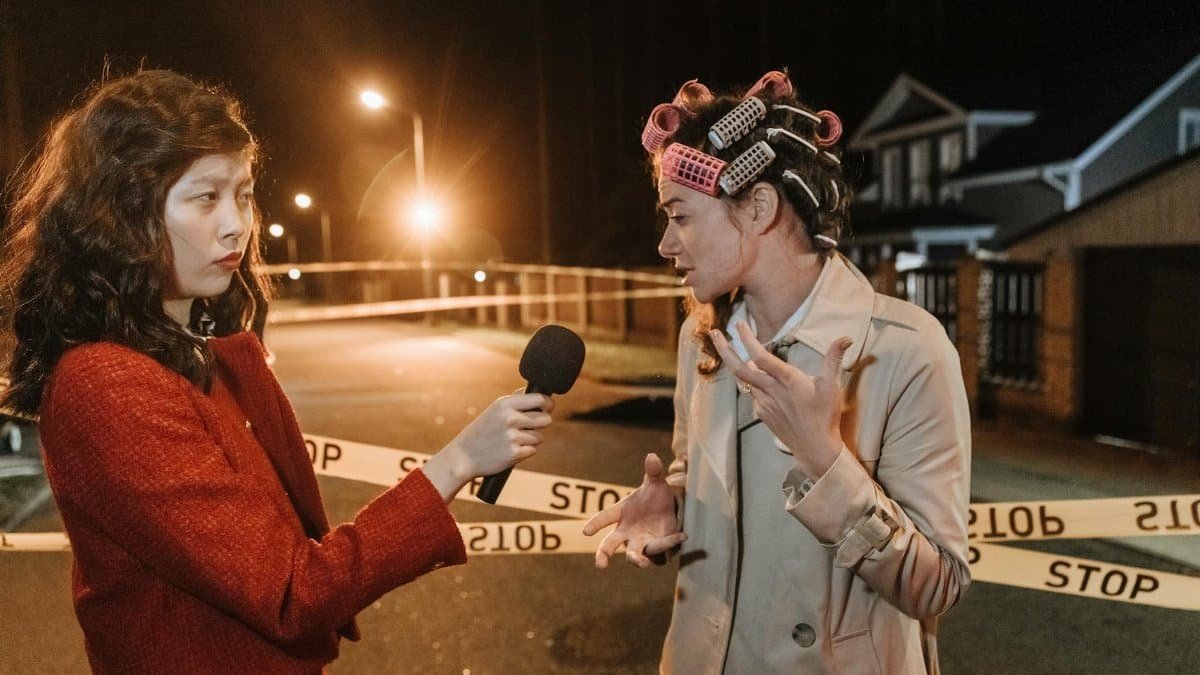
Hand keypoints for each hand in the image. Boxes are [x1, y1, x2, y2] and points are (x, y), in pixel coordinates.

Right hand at [423, 393, 553, 500]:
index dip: (547, 404)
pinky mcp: (515, 453)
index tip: (546, 408)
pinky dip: (525, 452)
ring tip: (512, 440)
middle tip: (527, 427)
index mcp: (505, 403)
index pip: (540, 399)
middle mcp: (510, 418)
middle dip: (541, 424)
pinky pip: (533, 450)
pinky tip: (510, 450)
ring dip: (530, 440)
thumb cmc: (482, 431)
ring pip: (539, 437)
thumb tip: (538, 394)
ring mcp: (513, 436)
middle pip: (545, 419)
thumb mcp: (494, 410)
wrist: (464, 456)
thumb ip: (516, 400)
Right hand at [582, 453, 685, 567]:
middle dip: (604, 553)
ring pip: (633, 554)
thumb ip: (653, 471)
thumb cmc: (654, 496)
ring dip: (636, 559)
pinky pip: (660, 547)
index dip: (595, 523)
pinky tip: (681, 535)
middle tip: (600, 565)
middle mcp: (626, 530)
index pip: (605, 517)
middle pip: (611, 543)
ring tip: (643, 563)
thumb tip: (652, 456)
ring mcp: (640, 541)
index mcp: (621, 512)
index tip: (586, 532)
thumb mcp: (656, 482)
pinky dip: (669, 542)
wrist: (669, 508)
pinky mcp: (655, 546)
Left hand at [709, 321, 850, 479]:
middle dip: (724, 349)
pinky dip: (748, 381)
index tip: (739, 324)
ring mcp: (764, 403)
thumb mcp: (832, 385)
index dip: (747, 338)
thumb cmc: (825, 416)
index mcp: (786, 380)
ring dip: (735, 363)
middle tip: (714, 333)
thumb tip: (845, 337)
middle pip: (739, 367)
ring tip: (728, 348)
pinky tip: (752, 376)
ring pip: (743, 380)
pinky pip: (751, 393)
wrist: (815, 448)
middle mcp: (770, 390)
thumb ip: (834, 359)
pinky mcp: (762, 414)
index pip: (760, 355)